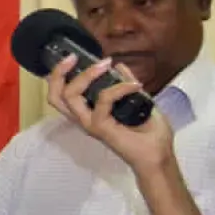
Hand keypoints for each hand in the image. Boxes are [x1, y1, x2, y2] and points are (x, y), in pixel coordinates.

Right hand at [45, 54, 174, 175]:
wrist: (158, 156)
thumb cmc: (149, 134)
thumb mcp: (138, 100)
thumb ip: (126, 84)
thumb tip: (119, 66)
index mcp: (88, 113)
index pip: (60, 95)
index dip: (59, 75)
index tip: (73, 58)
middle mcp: (84, 118)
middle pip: (55, 97)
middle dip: (59, 74)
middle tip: (74, 58)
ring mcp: (90, 124)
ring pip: (70, 97)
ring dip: (86, 76)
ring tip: (105, 65)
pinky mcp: (101, 128)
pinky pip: (103, 101)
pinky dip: (119, 88)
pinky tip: (135, 85)